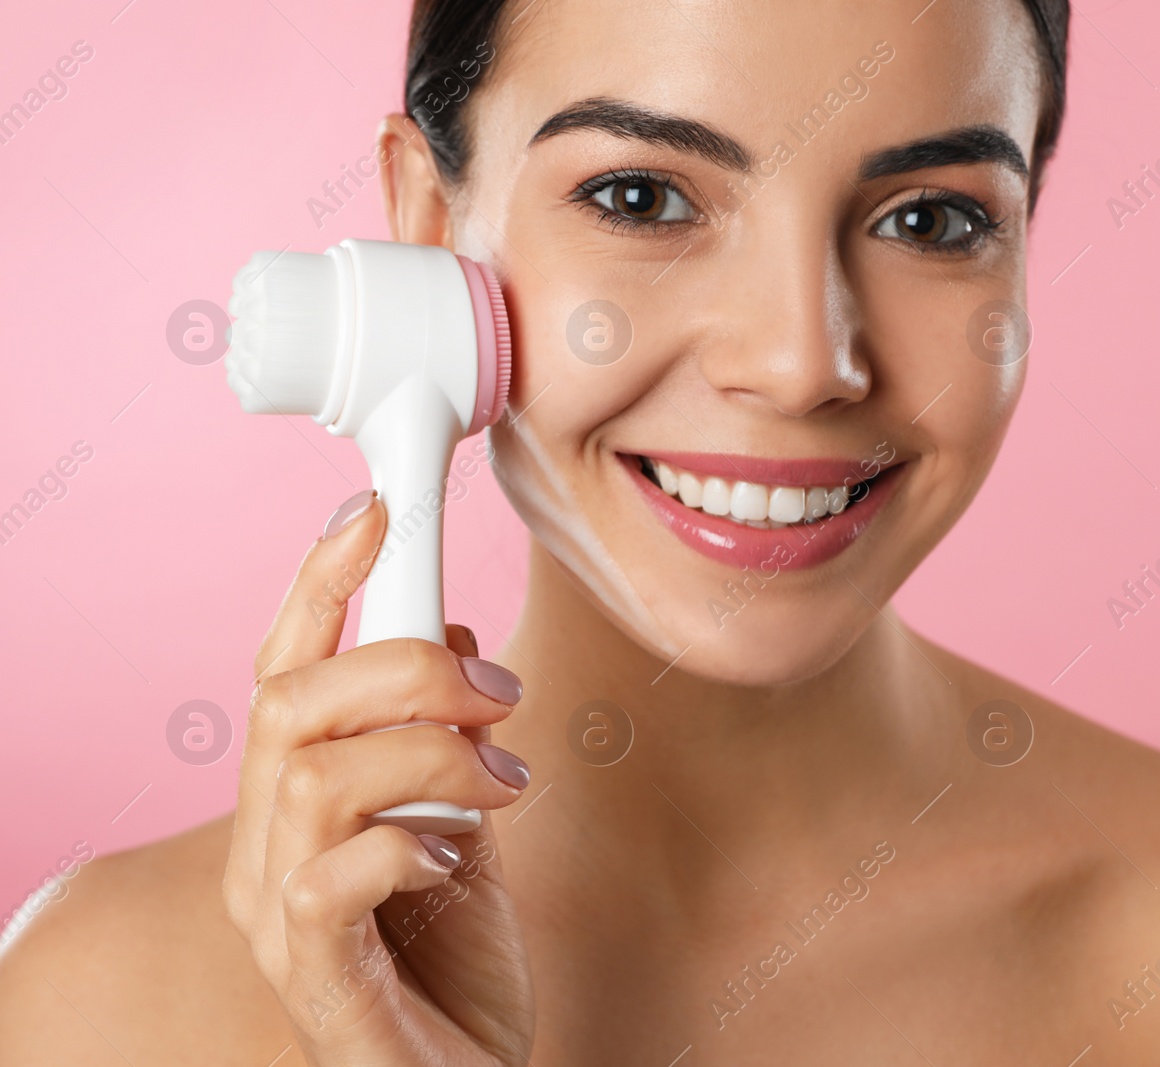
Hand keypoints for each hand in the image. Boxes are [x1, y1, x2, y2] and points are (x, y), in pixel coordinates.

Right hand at [223, 490, 535, 1065]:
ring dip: (428, 753)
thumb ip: (449, 738)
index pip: (283, 671)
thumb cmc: (455, 957)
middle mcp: (265, 850)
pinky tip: (453, 861)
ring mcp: (278, 919)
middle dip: (404, 670)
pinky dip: (406, 844)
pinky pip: (328, 881)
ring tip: (501, 783)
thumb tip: (453, 635)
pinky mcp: (315, 981)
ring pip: (311, 775)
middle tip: (497, 695)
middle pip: (291, 704)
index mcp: (293, 802)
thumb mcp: (467, 821)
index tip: (376, 515)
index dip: (320, 583)